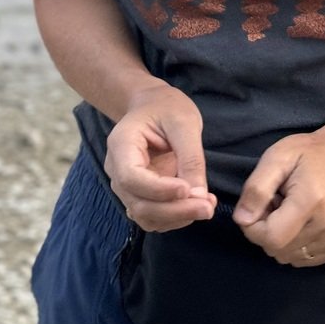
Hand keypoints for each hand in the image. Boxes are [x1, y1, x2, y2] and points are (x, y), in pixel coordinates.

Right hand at [104, 82, 216, 231]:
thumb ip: (191, 157)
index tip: (188, 189)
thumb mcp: (184, 122)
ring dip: (177, 218)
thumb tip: (199, 195)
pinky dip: (176, 217)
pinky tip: (197, 204)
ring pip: (146, 216)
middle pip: (139, 204)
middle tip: (208, 207)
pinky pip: (154, 216)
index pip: (132, 177)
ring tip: (207, 205)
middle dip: (174, 210)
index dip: (159, 190)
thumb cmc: (166, 107)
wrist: (153, 105)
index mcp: (122, 144)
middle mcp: (117, 169)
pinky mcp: (140, 195)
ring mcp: (126, 186)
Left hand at [233, 126, 324, 266]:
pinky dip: (294, 244)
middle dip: (266, 230)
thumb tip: (241, 220)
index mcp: (311, 202)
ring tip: (290, 209)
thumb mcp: (277, 157)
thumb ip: (257, 188)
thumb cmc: (309, 153)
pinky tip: (302, 220)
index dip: (254, 227)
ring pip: (288, 257)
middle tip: (276, 202)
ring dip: (281, 237)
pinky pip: (303, 258)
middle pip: (278, 250)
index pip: (271, 238)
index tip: (258, 205)